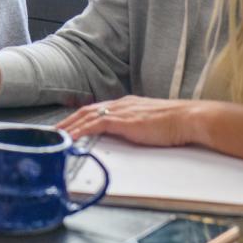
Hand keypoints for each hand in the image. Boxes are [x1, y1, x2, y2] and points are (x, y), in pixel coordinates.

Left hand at [56, 95, 198, 147]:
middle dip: (68, 121)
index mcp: (126, 103)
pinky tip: (71, 138)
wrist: (188, 118)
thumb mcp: (149, 121)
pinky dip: (80, 131)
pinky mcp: (123, 121)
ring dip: (69, 126)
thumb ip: (135, 124)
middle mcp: (120, 104)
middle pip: (86, 111)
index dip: (80, 117)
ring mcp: (120, 111)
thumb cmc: (174, 122)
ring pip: (86, 117)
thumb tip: (128, 133)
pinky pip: (94, 125)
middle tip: (54, 131)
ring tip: (56, 136)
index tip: (68, 126)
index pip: (96, 109)